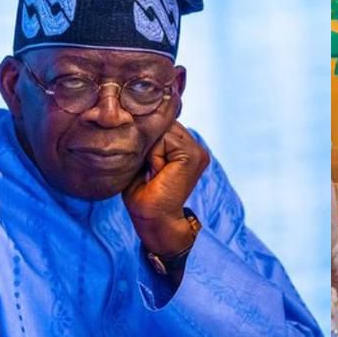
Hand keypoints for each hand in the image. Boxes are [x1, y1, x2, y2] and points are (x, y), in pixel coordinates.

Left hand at [123, 122, 209, 256]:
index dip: (146, 137)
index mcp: (184, 144)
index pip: (160, 121)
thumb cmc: (143, 194)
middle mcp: (194, 144)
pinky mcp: (194, 155)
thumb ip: (147, 138)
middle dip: (149, 142)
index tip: (145, 163)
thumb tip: (139, 117)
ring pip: (162, 129)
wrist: (153, 218)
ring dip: (151, 149)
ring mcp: (197, 149)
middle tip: (149, 170)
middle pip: (162, 122)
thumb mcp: (141, 159)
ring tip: (154, 172)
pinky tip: (158, 173)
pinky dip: (154, 155)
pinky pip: (165, 138)